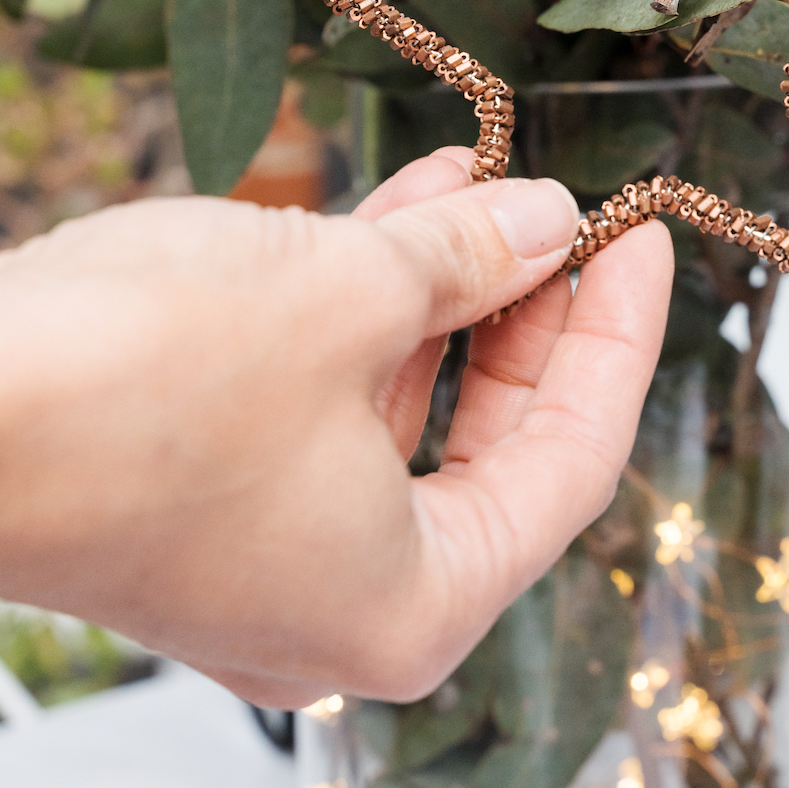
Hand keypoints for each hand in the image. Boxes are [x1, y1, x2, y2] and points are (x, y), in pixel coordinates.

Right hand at [0, 150, 672, 706]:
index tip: (641, 240)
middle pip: (489, 446)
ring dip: (440, 295)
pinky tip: (387, 214)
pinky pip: (318, 408)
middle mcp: (339, 610)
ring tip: (479, 177)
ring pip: (397, 417)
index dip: (618, 338)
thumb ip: (468, 262)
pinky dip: (359, 316)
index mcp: (411, 606)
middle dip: (527, 314)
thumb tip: (546, 221)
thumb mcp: (344, 293)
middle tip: (564, 210)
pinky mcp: (194, 505)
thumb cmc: (146, 376)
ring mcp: (260, 562)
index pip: (572, 465)